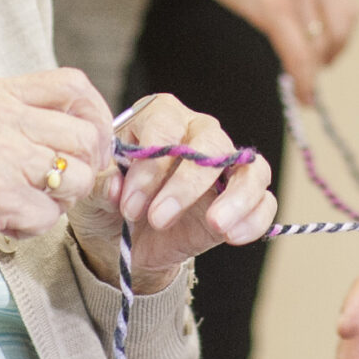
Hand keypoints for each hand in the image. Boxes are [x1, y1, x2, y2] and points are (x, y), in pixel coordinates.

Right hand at [0, 70, 111, 290]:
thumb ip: (18, 119)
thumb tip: (85, 131)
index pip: (72, 84)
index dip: (97, 115)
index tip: (95, 145)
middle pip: (84, 134)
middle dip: (83, 169)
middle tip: (58, 189)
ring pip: (76, 177)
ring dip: (58, 202)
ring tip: (22, 205)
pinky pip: (49, 215)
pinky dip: (32, 227)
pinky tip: (1, 222)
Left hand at [71, 94, 275, 291]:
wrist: (122, 240)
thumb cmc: (108, 201)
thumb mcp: (94, 195)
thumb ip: (101, 186)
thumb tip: (116, 186)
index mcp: (158, 117)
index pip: (165, 126)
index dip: (150, 166)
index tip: (129, 205)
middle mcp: (198, 132)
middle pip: (211, 142)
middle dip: (186, 183)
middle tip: (158, 219)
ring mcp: (225, 166)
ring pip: (250, 167)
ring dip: (236, 197)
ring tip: (216, 225)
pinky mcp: (241, 200)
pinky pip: (264, 201)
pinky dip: (254, 218)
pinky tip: (233, 236)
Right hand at [201, 0, 357, 104]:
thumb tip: (314, 26)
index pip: (348, 10)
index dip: (341, 39)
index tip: (330, 54)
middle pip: (339, 30)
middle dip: (327, 56)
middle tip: (314, 70)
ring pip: (318, 46)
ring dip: (312, 72)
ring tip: (303, 83)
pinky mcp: (275, 6)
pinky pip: (298, 54)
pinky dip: (302, 79)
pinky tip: (300, 91)